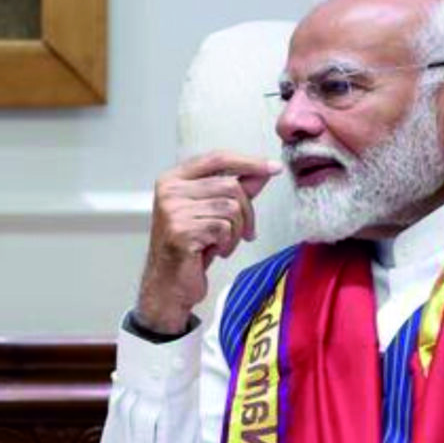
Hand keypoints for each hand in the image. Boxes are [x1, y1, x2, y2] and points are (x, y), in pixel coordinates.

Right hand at [133, 150, 276, 336]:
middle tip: (246, 232)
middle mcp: (169, 190)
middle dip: (247, 211)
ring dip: (236, 231)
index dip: (249, 162)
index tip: (273, 168)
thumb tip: (264, 170)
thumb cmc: (191, 248)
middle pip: (230, 185)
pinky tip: (215, 251)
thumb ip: (236, 189)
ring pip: (230, 207)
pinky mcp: (180, 230)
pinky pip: (223, 228)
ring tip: (224, 243)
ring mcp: (172, 210)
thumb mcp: (215, 213)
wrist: (169, 283)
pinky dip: (228, 243)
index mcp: (174, 179)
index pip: (217, 158)